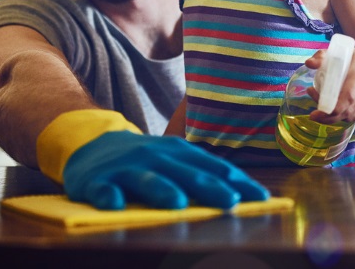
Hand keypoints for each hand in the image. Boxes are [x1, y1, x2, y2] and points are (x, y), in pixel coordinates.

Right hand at [63, 130, 269, 209]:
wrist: (93, 148)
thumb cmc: (145, 161)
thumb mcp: (173, 161)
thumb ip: (199, 175)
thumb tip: (240, 196)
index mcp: (179, 152)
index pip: (213, 167)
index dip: (237, 181)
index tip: (261, 197)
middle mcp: (156, 156)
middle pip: (185, 172)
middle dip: (209, 186)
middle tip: (230, 201)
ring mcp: (126, 167)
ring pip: (147, 178)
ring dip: (163, 189)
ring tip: (178, 203)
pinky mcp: (97, 180)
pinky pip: (103, 189)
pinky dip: (109, 196)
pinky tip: (116, 206)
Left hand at [305, 48, 354, 123]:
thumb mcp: (343, 53)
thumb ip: (324, 56)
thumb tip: (308, 64)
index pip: (347, 96)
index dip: (331, 107)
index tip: (315, 109)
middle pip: (345, 110)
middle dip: (326, 115)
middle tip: (313, 113)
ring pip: (347, 116)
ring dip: (330, 116)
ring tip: (320, 105)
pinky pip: (351, 117)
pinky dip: (339, 116)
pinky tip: (331, 110)